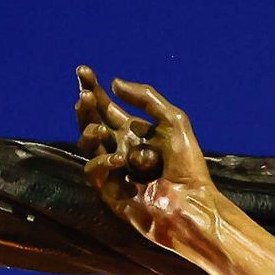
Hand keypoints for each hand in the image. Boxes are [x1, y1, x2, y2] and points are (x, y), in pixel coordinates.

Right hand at [74, 65, 219, 249]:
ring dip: (90, 131)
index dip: (95, 89)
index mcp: (137, 133)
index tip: (84, 71)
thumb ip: (147, 98)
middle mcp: (122, 148)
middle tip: (85, 95)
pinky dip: (103, 161)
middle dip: (86, 106)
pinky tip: (119, 160)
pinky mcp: (108, 190)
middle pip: (93, 121)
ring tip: (101, 130)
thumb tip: (114, 83)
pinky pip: (94, 169)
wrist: (191, 203)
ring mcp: (114, 169)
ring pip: (88, 143)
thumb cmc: (188, 166)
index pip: (108, 107)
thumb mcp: (173, 121)